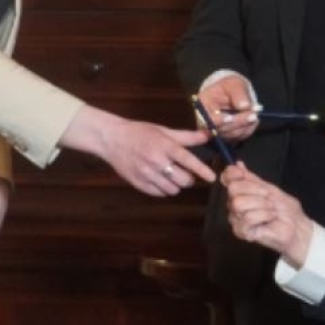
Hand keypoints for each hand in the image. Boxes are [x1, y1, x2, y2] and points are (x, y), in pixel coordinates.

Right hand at [61, 105, 215, 195]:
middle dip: (189, 178)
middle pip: (183, 180)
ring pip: (173, 189)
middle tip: (187, 173)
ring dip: (177, 185)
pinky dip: (164, 190)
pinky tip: (161, 180)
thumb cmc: (140, 132)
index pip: (188, 160)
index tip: (212, 177)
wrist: (112, 139)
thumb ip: (186, 136)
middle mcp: (156, 161)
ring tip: (172, 176)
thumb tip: (208, 136)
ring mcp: (146, 174)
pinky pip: (159, 194)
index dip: (202, 170)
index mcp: (164, 146)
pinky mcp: (138, 184)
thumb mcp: (163, 130)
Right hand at [197, 75, 259, 141]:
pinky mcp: (226, 136)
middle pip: (221, 128)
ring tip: (255, 115)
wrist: (231, 94)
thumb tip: (244, 106)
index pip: (208, 118)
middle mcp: (205, 121)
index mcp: (202, 106)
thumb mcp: (233, 84)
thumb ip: (238, 93)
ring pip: (231, 134)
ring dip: (245, 126)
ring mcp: (215, 131)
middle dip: (239, 122)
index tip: (231, 117)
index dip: (220, 120)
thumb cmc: (229, 87)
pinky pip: (237, 137)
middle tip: (253, 115)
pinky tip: (253, 121)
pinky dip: (247, 130)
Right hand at [222, 163, 312, 266]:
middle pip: (233, 189)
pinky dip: (263, 216)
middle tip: (268, 197)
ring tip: (272, 210)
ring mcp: (236, 219)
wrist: (297, 227)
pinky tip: (270, 219)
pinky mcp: (241, 232)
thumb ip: (252, 178)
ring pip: (238, 203)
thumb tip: (237, 163)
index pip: (227, 178)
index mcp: (241, 192)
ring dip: (261, 205)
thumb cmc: (285, 209)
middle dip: (255, 190)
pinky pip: (247, 218)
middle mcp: (234, 205)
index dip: (232, 173)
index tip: (241, 173)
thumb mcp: (270, 188)